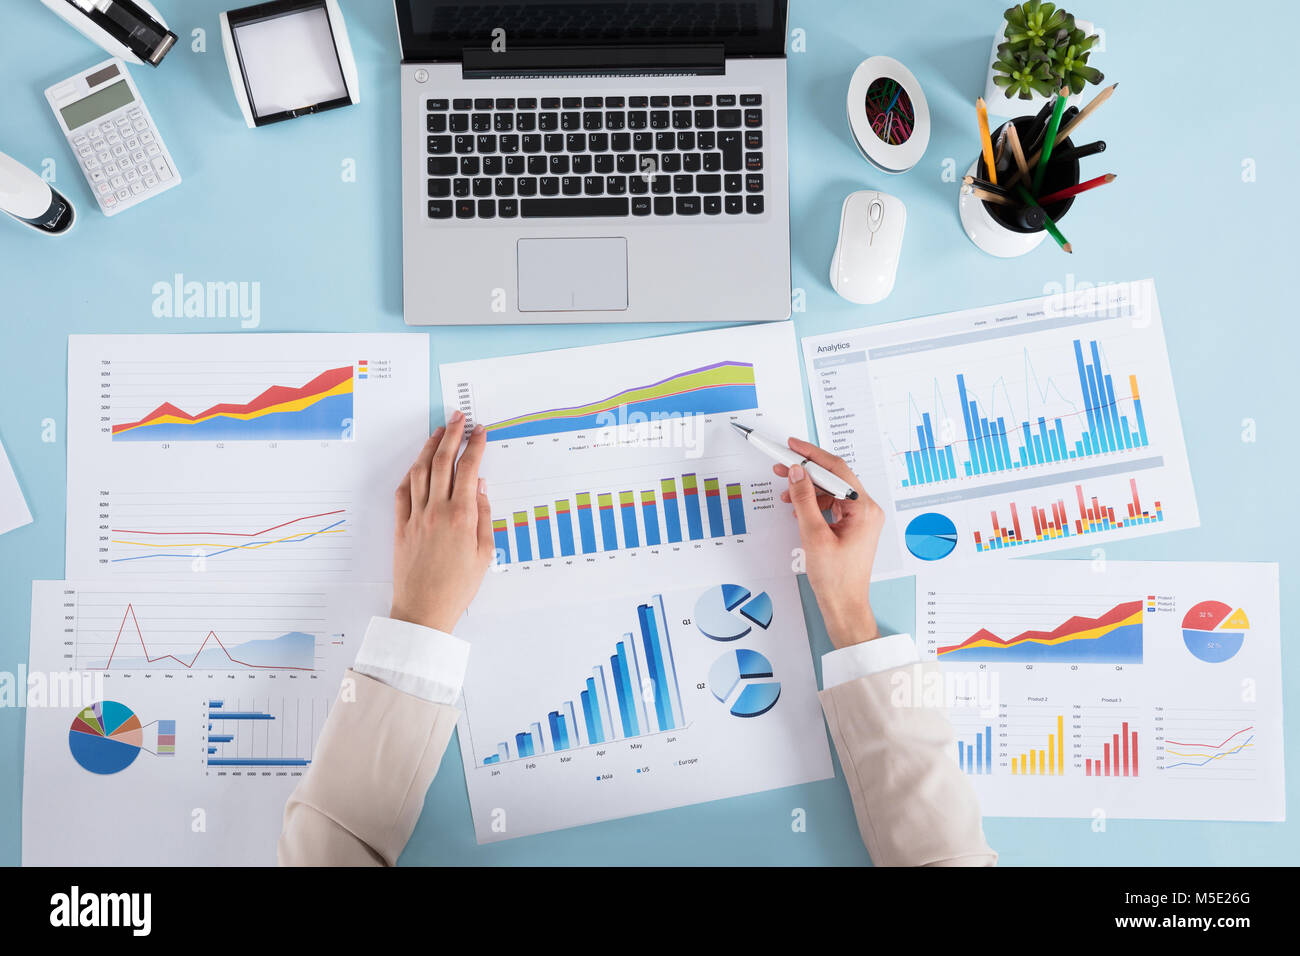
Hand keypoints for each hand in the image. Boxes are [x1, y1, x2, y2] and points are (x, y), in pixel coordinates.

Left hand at [390, 412, 493, 632]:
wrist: (424, 610)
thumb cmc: (459, 587)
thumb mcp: (485, 553)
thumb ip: (485, 516)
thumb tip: (481, 486)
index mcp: (462, 516)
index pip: (469, 469)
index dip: (476, 445)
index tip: (481, 430)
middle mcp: (437, 510)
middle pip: (442, 462)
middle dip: (452, 435)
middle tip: (459, 417)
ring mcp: (416, 517)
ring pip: (420, 471)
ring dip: (430, 447)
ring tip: (440, 432)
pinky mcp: (401, 526)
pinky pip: (403, 492)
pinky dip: (411, 473)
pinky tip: (418, 465)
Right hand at [775, 437, 884, 648]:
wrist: (844, 605)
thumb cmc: (836, 578)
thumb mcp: (814, 535)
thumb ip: (804, 500)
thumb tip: (797, 473)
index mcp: (863, 509)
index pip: (837, 470)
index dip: (811, 455)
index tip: (792, 446)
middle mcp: (866, 510)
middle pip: (834, 478)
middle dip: (806, 472)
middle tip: (782, 466)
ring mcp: (860, 519)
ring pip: (830, 491)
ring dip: (807, 490)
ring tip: (786, 493)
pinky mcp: (852, 527)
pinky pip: (831, 505)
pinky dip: (812, 504)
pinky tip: (797, 510)